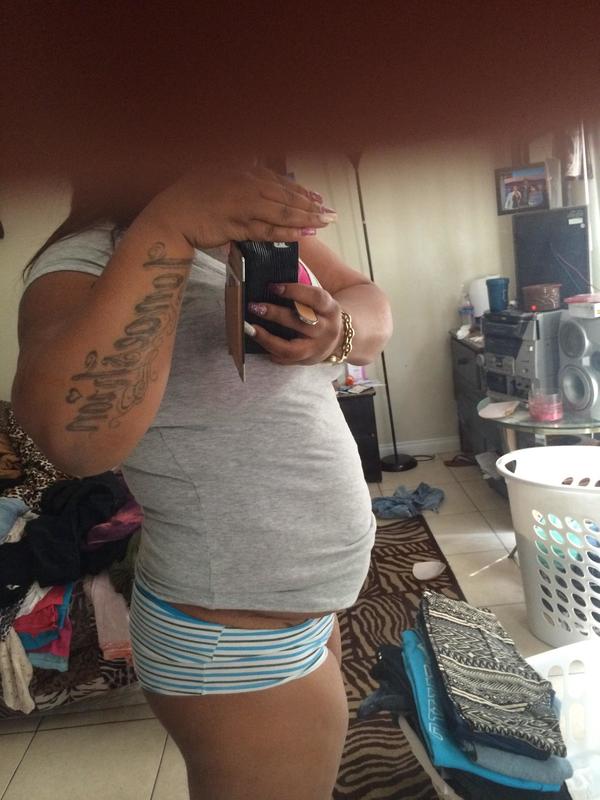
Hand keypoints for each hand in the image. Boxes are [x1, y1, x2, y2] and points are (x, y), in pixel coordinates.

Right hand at [143, 165, 335, 248]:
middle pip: (286, 196)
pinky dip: (287, 232)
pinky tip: (303, 235)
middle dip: (311, 205)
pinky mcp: (237, 224)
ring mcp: (242, 204)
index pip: (280, 182)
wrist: (171, 216)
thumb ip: (242, 181)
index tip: (318, 199)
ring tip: (324, 224)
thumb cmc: (192, 200)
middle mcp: (246, 183)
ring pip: (281, 212)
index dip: (302, 192)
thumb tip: (260, 178)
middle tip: (331, 213)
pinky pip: (268, 229)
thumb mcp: (219, 179)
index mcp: (243, 171)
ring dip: (305, 218)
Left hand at [247, 283, 343, 364]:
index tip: (273, 287)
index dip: (294, 291)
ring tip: (251, 329)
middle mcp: (327, 330)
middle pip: (301, 323)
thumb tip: (272, 285)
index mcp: (331, 309)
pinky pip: (287, 360)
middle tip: (254, 306)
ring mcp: (318, 348)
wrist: (340, 339)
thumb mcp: (319, 302)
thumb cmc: (320, 314)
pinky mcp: (307, 361)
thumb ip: (301, 293)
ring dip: (268, 339)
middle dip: (275, 314)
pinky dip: (271, 351)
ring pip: (292, 349)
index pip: (315, 298)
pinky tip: (259, 343)